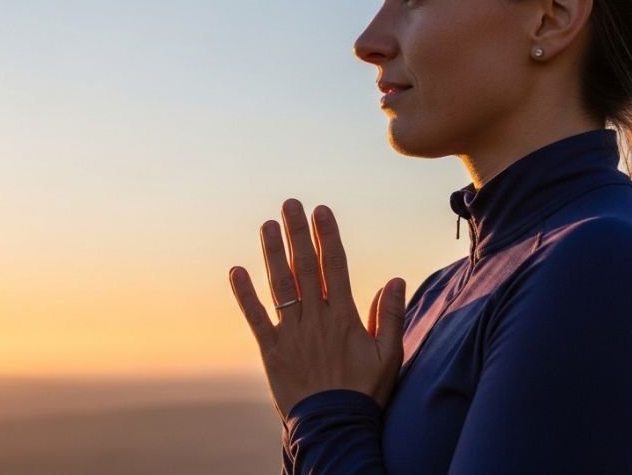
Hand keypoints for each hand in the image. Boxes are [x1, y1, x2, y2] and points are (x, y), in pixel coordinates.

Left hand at [228, 198, 405, 424]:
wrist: (334, 427)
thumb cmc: (365, 392)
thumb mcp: (390, 356)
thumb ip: (390, 316)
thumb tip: (395, 279)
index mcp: (344, 316)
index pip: (335, 266)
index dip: (327, 236)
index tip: (321, 211)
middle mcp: (316, 318)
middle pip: (305, 267)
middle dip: (298, 234)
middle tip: (290, 204)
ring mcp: (292, 333)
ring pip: (281, 285)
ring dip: (273, 253)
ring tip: (267, 225)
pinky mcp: (271, 350)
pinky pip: (256, 317)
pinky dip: (245, 294)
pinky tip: (236, 270)